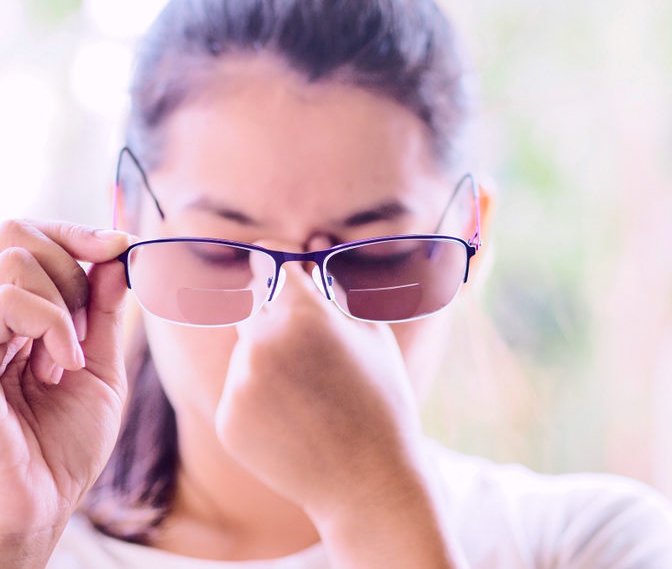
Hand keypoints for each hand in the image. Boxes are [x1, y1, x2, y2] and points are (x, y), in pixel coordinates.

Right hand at [0, 220, 131, 563]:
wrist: (40, 505)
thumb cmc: (63, 448)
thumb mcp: (99, 370)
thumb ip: (102, 313)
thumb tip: (116, 256)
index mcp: (16, 316)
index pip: (28, 238)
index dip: (74, 231)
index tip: (119, 244)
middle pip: (19, 236)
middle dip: (71, 267)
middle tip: (84, 325)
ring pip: (12, 260)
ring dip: (62, 302)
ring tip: (67, 357)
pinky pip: (5, 298)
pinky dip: (50, 320)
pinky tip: (61, 362)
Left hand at [214, 248, 462, 565]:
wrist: (368, 480)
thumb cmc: (381, 400)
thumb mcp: (371, 334)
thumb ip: (332, 291)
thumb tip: (310, 252)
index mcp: (302, 314)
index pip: (270, 264)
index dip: (280, 263)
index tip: (284, 267)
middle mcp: (261, 343)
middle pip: (253, 305)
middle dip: (276, 314)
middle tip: (311, 345)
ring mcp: (240, 383)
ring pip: (246, 351)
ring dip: (269, 359)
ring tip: (312, 395)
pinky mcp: (228, 418)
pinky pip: (240, 391)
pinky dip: (260, 399)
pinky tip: (296, 420)